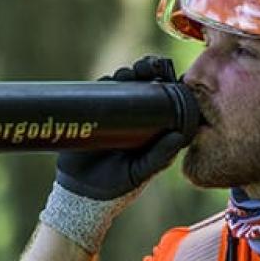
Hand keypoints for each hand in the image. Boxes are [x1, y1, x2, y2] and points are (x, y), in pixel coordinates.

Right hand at [55, 56, 189, 199]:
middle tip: (145, 68)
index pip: (164, 100)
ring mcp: (114, 115)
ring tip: (128, 74)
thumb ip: (159, 157)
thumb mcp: (141, 171)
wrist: (81, 192)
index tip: (168, 75)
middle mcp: (136, 119)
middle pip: (144, 87)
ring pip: (123, 86)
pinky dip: (105, 82)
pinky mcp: (93, 114)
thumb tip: (179, 136)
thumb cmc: (117, 186)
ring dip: (128, 74)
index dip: (167, 84)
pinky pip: (100, 93)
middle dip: (146, 72)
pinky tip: (110, 78)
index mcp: (153, 130)